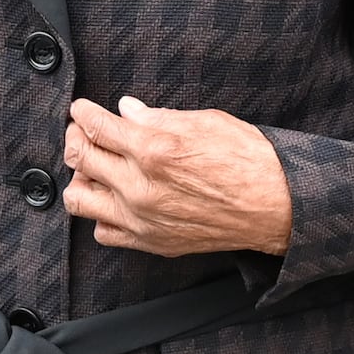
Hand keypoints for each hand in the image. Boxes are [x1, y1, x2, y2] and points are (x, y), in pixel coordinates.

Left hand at [61, 96, 293, 257]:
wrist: (277, 207)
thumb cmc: (249, 162)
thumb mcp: (205, 123)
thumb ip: (158, 117)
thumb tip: (128, 111)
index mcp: (153, 150)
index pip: (97, 127)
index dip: (83, 114)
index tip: (82, 110)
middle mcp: (140, 187)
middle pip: (81, 158)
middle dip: (76, 138)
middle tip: (82, 132)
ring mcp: (142, 219)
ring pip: (81, 199)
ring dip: (81, 178)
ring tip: (95, 169)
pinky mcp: (151, 242)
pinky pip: (104, 232)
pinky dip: (101, 214)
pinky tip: (114, 201)